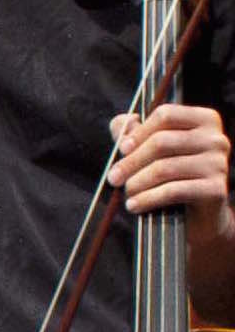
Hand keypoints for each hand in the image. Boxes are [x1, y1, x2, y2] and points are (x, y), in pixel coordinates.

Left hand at [111, 104, 232, 239]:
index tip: (121, 149)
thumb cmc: (172, 178)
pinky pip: (173, 191)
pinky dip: (147, 199)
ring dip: (136, 183)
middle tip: (113, 178)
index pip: (166, 115)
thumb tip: (121, 121)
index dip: (138, 132)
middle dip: (131, 162)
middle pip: (162, 141)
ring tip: (126, 194)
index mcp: (204, 120)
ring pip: (164, 168)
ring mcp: (218, 163)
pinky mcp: (216, 189)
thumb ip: (135, 134)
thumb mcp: (152, 152)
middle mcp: (216, 139)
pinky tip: (133, 205)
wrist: (197, 217)